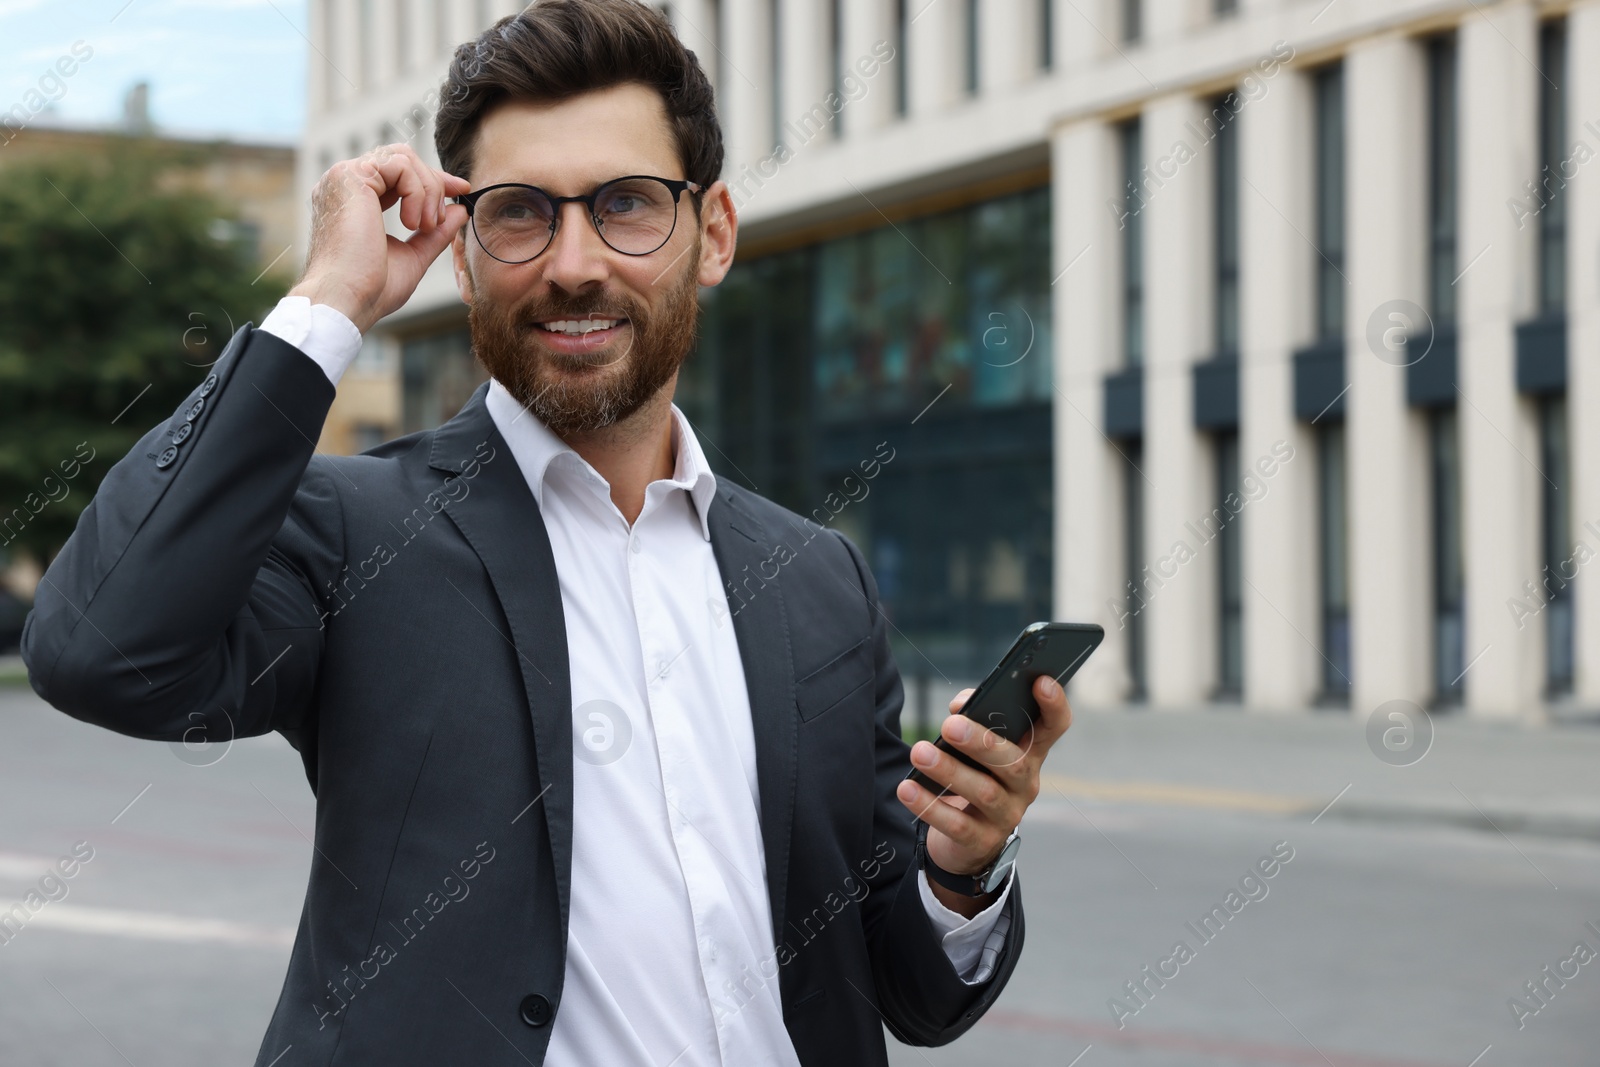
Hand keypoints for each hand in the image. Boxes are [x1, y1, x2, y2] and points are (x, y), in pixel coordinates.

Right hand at [291, 143, 470, 333]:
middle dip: (434, 183)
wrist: (348, 300)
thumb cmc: (372, 288)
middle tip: (440, 219)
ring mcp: (345, 177)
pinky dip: (418, 193)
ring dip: (428, 192)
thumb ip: (435, 232)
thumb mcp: (414, 256)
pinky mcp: (351, 176)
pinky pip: (401, 165)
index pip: (397, 172)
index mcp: (355, 200)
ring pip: (405, 158)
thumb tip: (459, 210)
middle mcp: (346, 184)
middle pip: (403, 158)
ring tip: (424, 227)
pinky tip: (412, 224)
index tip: (460, 191)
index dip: (432, 180)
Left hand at [895, 675, 1071, 916]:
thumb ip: (971, 717)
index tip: (1041, 681)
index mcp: (1028, 753)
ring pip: (984, 793)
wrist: (966, 840)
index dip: (1054, 705)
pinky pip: (957, 825)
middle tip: (949, 725)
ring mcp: (1007, 815)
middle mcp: (1025, 784)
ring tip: (919, 753)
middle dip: (982, 742)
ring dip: (950, 770)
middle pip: (1014, 762)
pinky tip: (907, 789)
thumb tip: (960, 706)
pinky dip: (930, 806)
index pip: (1053, 727)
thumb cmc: (973, 776)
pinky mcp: (982, 842)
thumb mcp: (974, 747)